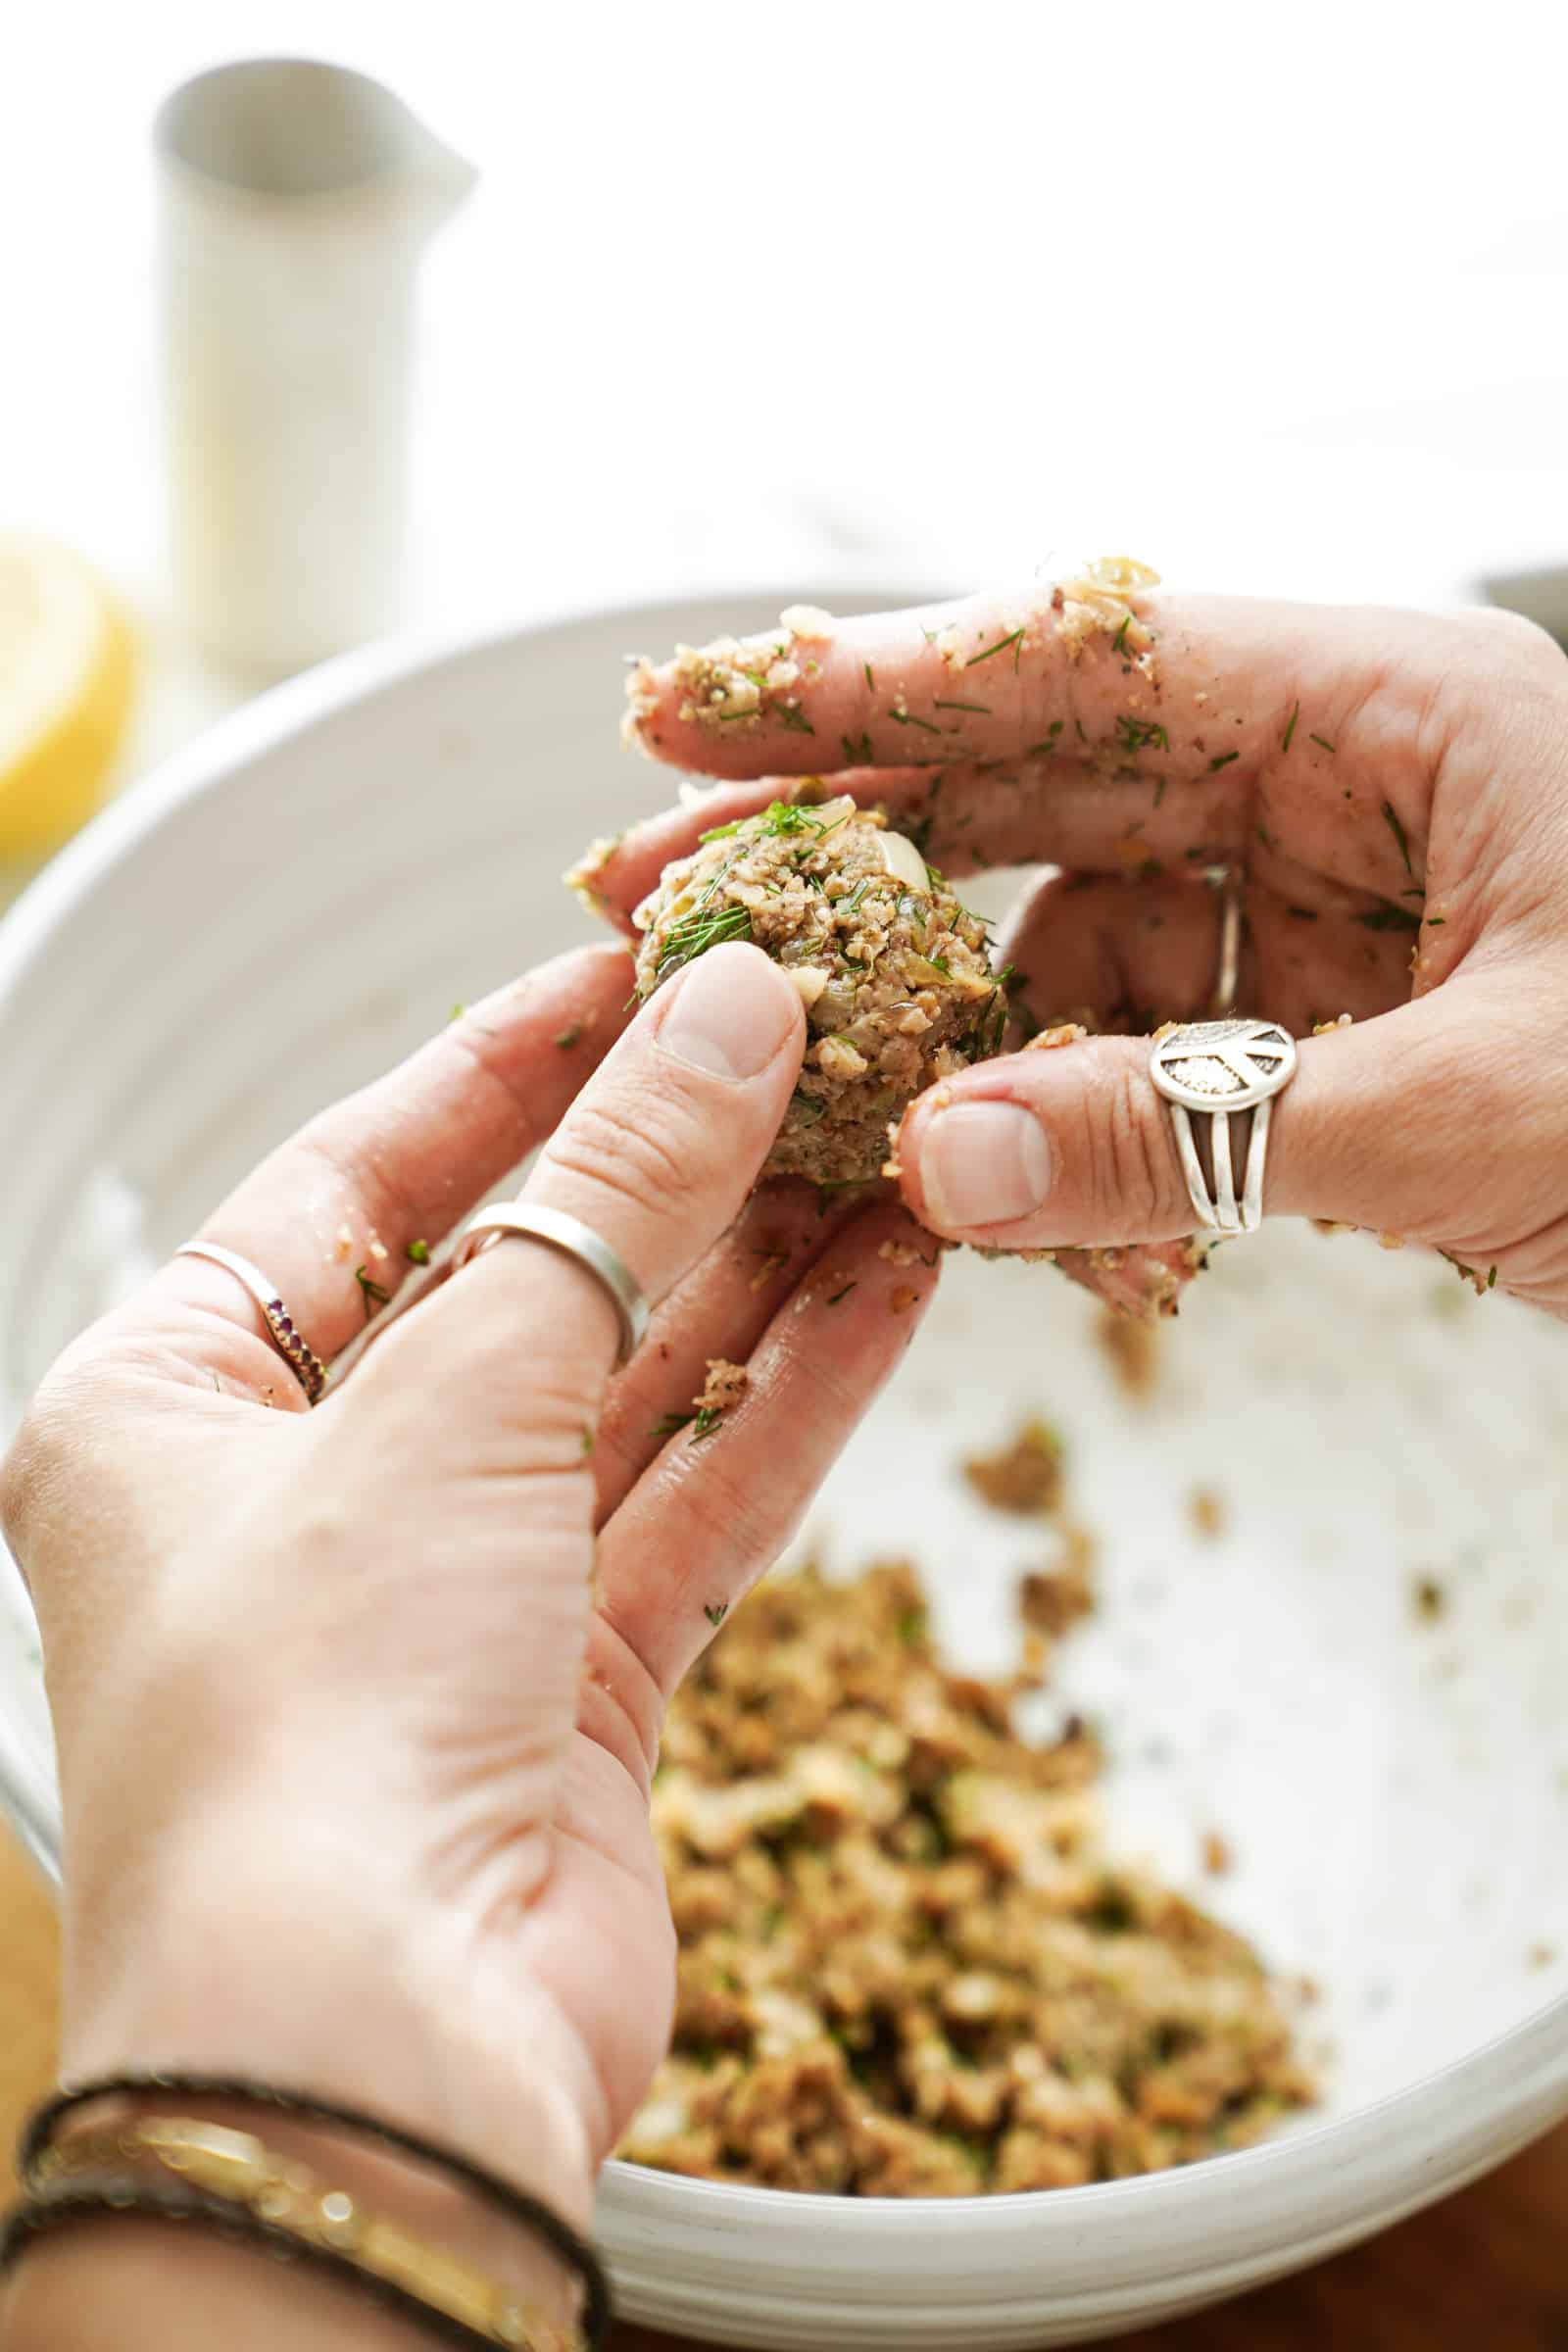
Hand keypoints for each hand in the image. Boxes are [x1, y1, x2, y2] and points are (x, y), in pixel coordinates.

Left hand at [0, 940, 938, 2230]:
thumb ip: (609, 1199)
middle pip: (511, 1277)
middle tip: (808, 1043)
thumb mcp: (457, 1393)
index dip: (511, 1061)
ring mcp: (443, 1594)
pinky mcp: (567, 1687)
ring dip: (761, 1270)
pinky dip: (793, 1398)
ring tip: (889, 1141)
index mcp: (168, 1399)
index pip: (356, 1175)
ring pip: (625, 1388)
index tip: (647, 967)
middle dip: (665, 1165)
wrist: (376, 2053)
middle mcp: (295, 1491)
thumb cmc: (316, 1715)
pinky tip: (898, 1287)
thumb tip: (727, 1014)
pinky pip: (693, 1502)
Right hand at [598, 572, 1567, 1315]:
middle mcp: (1356, 776)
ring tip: (871, 1133)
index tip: (695, 714)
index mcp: (1403, 707)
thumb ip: (1198, 1136)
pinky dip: (1097, 1138)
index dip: (868, 691)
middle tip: (679, 903)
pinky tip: (1054, 1220)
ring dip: (984, 1047)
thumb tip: (943, 1164)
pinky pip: (1167, 1051)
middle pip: (1050, 781)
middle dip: (864, 854)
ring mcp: (1348, 899)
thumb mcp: (1479, 1115)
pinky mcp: (1352, 1013)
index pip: (1079, 663)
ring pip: (1092, 939)